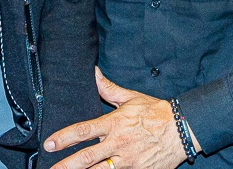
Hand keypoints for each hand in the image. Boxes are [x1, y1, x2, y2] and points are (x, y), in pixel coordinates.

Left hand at [45, 68, 190, 168]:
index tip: (49, 143)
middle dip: (66, 165)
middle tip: (50, 168)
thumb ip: (108, 89)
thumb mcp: (131, 98)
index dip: (64, 137)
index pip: (84, 131)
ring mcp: (128, 161)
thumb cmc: (155, 112)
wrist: (182, 129)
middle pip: (87, 157)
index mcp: (114, 124)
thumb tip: (93, 73)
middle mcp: (118, 144)